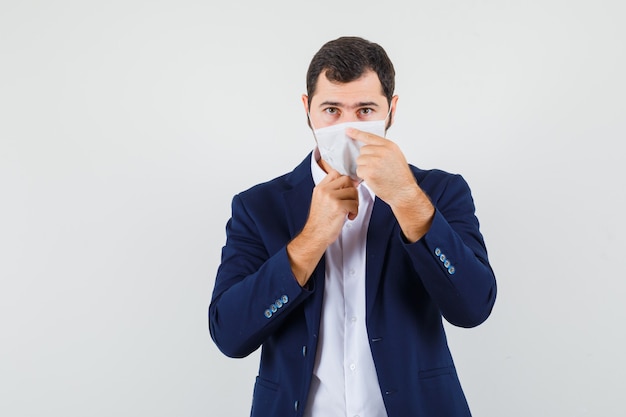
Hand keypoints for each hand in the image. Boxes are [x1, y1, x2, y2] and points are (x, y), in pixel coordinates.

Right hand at [287, 169, 357, 284]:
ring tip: (349, 211)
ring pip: (353, 191)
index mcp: (320, 188)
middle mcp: (324, 190)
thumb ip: (333, 191)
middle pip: (347, 179)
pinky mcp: (338, 206)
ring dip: (355, 202)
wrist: (315, 235)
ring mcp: (331, 197)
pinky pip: (354, 204)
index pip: (336, 173)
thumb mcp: (322, 201)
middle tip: (351, 202)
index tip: (348, 189)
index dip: (345, 181)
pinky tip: (349, 217)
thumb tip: (352, 184)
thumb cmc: (320, 222)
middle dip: (352, 190)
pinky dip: (355, 211)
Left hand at [348, 127, 434, 241]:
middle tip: (377, 168)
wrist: (404, 192)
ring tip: (377, 174)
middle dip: (366, 159)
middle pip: (363, 150)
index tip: (348, 130)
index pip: (369, 136)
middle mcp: (382, 151)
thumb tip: (368, 147)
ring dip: (364, 168)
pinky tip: (374, 179)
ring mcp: (375, 161)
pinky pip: (359, 170)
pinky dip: (363, 176)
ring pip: (360, 161)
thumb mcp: (396, 156)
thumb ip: (384, 149)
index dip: (357, 133)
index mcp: (389, 146)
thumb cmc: (400, 177)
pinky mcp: (369, 172)